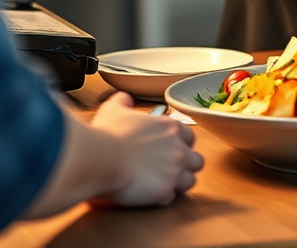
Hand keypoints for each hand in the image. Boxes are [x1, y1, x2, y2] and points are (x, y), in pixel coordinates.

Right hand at [90, 92, 203, 206]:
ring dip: (178, 183)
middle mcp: (178, 148)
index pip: (190, 137)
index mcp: (170, 128)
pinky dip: (162, 197)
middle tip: (170, 170)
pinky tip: (149, 194)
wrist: (100, 158)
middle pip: (197, 161)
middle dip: (187, 166)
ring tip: (163, 184)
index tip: (170, 150)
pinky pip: (172, 198)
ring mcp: (174, 171)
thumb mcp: (114, 109)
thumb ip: (123, 101)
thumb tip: (124, 99)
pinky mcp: (164, 192)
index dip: (182, 144)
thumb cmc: (107, 133)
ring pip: (190, 181)